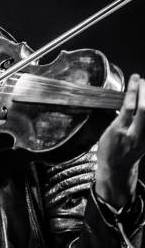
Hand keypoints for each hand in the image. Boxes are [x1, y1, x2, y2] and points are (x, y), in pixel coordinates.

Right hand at [95, 73, 143, 207]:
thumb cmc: (108, 150)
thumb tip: (126, 102)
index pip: (129, 106)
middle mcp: (135, 134)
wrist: (117, 170)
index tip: (135, 77)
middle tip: (142, 81)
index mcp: (119, 131)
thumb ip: (119, 119)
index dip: (133, 90)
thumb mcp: (107, 133)